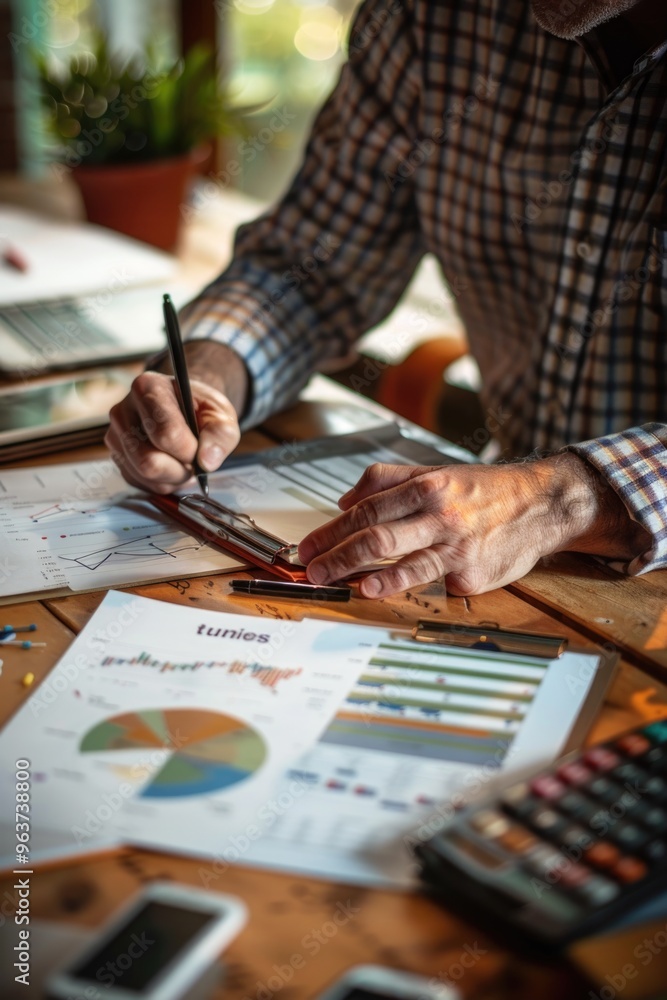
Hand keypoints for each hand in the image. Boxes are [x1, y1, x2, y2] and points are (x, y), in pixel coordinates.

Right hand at [105, 341, 247, 492]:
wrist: (183, 408)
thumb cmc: (200, 409)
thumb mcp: (221, 414)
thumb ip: (221, 434)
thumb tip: (207, 461)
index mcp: (148, 388)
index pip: (166, 434)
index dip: (190, 450)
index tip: (200, 446)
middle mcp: (123, 411)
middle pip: (149, 462)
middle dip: (180, 469)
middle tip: (194, 459)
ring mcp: (115, 435)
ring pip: (145, 476)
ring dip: (173, 477)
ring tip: (184, 460)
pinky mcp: (116, 456)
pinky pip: (140, 483)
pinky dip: (163, 481)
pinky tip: (171, 464)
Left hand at [297, 454, 648, 596]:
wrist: (540, 506)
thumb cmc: (483, 491)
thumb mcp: (436, 471)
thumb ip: (387, 480)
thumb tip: (343, 501)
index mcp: (427, 485)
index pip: (367, 508)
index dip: (333, 529)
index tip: (308, 545)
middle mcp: (439, 513)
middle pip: (376, 534)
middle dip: (337, 553)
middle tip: (312, 568)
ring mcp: (455, 545)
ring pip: (399, 557)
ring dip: (360, 572)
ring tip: (333, 581)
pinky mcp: (469, 573)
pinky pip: (429, 580)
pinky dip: (397, 584)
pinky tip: (373, 590)